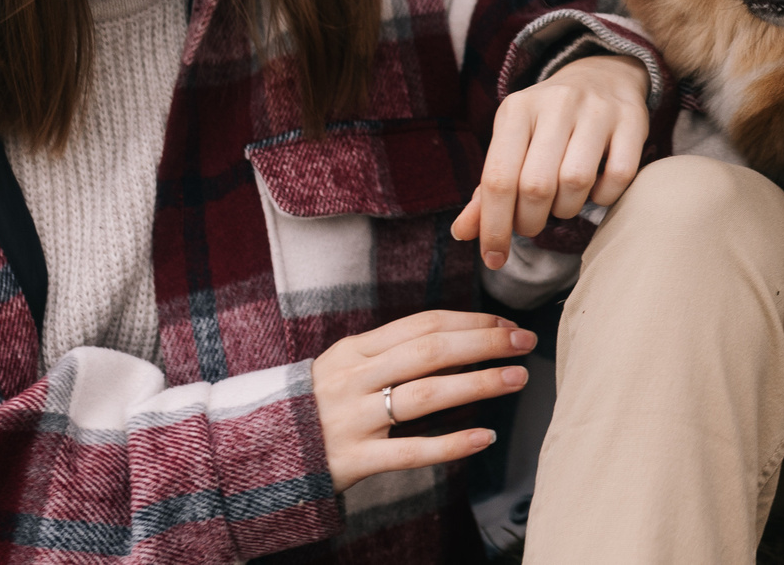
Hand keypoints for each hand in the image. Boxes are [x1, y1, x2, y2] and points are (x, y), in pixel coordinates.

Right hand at [311, 309, 530, 492]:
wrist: (258, 451)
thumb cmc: (316, 406)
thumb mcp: (344, 367)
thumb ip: (389, 352)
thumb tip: (456, 338)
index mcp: (354, 350)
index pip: (423, 325)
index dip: (470, 323)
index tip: (506, 325)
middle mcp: (354, 379)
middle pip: (430, 351)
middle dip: (484, 344)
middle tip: (525, 343)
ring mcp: (353, 419)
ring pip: (426, 395)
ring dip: (478, 384)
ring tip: (517, 378)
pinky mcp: (352, 460)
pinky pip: (410, 451)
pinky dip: (451, 444)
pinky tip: (485, 437)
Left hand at [452, 54, 649, 270]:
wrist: (602, 75)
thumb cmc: (547, 124)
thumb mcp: (513, 144)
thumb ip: (487, 189)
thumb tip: (462, 233)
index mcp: (517, 109)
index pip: (498, 177)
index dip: (494, 227)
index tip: (494, 258)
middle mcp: (556, 103)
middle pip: (536, 185)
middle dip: (531, 221)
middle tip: (533, 223)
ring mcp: (597, 109)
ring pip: (576, 181)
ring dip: (567, 209)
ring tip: (563, 202)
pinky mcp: (633, 119)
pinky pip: (618, 176)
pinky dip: (604, 197)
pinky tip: (596, 189)